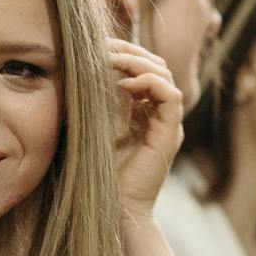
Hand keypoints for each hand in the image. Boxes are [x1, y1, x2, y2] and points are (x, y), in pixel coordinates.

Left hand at [108, 38, 181, 217]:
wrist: (113, 209)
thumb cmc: (99, 174)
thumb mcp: (96, 128)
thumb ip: (98, 102)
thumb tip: (84, 69)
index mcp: (145, 113)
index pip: (145, 69)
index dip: (126, 53)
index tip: (101, 47)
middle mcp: (160, 116)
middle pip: (158, 67)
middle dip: (131, 52)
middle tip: (105, 48)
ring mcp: (168, 125)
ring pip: (165, 76)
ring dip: (138, 63)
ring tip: (112, 61)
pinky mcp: (170, 135)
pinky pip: (170, 96)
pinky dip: (150, 83)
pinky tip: (125, 84)